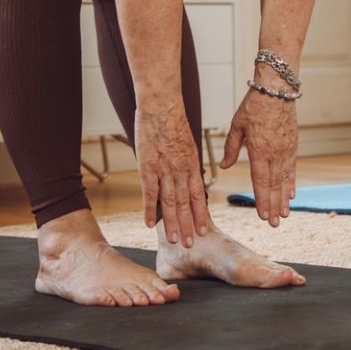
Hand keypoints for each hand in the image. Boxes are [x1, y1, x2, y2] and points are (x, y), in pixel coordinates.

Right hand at [134, 103, 211, 245]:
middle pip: (185, 203)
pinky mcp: (147, 166)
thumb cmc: (172, 122)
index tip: (203, 231)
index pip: (198, 195)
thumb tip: (188, 175)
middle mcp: (180, 170)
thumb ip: (187, 162)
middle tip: (190, 244)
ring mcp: (164, 170)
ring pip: (170, 202)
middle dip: (188, 225)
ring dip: (172, 223)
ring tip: (174, 240)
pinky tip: (149, 224)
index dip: (200, 214)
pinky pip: (149, 192)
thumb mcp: (187, 143)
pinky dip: (149, 209)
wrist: (161, 105)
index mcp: (191, 164)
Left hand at [223, 81, 298, 226]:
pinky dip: (292, 183)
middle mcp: (275, 153)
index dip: (262, 200)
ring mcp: (286, 150)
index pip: (260, 181)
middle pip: (275, 185)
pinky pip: (292, 169)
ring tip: (285, 214)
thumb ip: (231, 148)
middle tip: (275, 224)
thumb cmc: (254, 106)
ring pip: (285, 180)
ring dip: (284, 199)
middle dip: (274, 206)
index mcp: (259, 150)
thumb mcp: (237, 126)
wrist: (277, 89)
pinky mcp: (293, 145)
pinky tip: (292, 194)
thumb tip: (226, 167)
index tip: (263, 216)